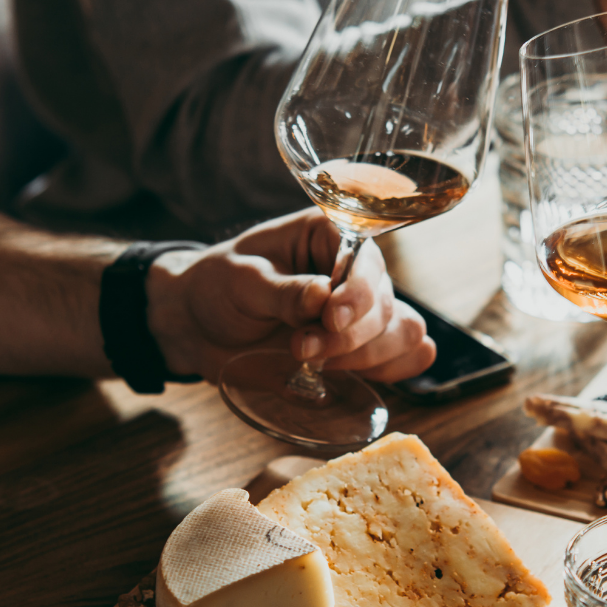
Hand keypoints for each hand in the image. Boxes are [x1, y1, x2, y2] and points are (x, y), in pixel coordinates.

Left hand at [147, 208, 435, 383]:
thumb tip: (322, 297)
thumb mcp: (240, 280)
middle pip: (387, 304)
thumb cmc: (218, 287)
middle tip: (301, 348)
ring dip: (365, 356)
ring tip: (313, 361)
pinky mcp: (365, 346)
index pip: (368, 260)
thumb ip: (283, 291)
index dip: (359, 292)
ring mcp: (366, 310)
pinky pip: (406, 356)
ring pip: (403, 333)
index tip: (332, 319)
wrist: (200, 326)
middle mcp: (358, 270)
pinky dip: (390, 370)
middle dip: (350, 336)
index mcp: (331, 235)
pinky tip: (349, 370)